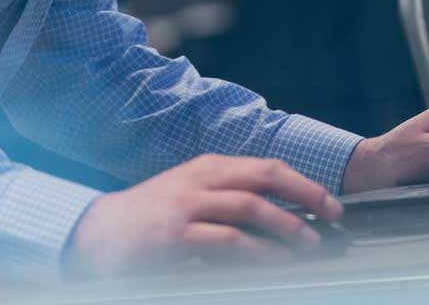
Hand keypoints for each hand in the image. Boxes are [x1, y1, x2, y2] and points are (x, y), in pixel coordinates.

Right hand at [66, 154, 342, 274]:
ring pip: (251, 206)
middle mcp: (203, 178)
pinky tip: (273, 261)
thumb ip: (227, 197)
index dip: (303, 182)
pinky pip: (226, 240)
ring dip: (287, 225)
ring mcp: (189, 204)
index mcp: (210, 166)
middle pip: (266, 177)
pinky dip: (255, 250)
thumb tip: (275, 213)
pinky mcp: (176, 234)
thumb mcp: (191, 193)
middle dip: (306, 194)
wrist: (96, 234)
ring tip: (310, 243)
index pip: (267, 166)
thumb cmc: (149, 216)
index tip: (329, 201)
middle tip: (332, 215)